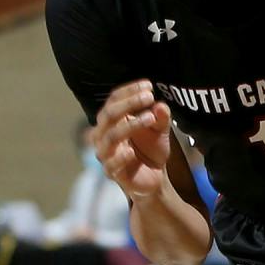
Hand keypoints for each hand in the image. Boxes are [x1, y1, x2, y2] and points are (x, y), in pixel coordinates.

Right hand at [93, 79, 170, 201]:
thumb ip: (161, 117)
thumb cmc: (151, 149)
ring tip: (150, 118)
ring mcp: (106, 154)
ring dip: (131, 125)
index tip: (148, 85)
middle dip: (129, 103)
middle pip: (108, 114)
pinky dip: (120, 157)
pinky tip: (131, 152)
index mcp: (112, 120)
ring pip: (111, 136)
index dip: (129, 91)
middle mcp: (104, 134)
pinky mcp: (112, 173)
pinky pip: (111, 164)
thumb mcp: (161, 129)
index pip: (113, 100)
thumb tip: (160, 105)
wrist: (154, 178)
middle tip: (149, 96)